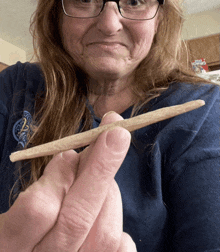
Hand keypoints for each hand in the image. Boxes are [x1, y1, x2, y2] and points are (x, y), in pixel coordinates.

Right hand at [0, 112, 136, 250]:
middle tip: (117, 133)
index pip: (38, 210)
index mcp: (11, 243)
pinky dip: (118, 218)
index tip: (70, 150)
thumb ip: (45, 184)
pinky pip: (123, 247)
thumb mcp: (20, 205)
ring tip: (96, 178)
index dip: (59, 176)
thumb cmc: (27, 229)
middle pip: (77, 219)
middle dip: (101, 169)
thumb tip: (75, 157)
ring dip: (108, 193)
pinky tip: (104, 207)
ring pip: (105, 232)